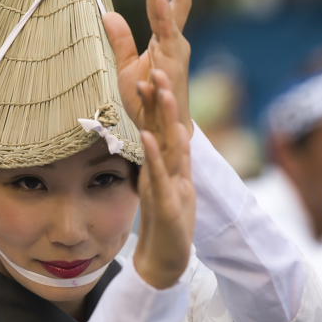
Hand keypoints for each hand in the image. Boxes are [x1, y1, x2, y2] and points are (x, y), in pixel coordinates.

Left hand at [103, 0, 202, 138]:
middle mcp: (174, 44)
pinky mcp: (170, 70)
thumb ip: (121, 40)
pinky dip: (165, 26)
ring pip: (168, 21)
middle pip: (170, 5)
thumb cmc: (149, 102)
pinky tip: (163, 5)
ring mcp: (174, 57)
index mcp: (165, 41)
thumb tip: (108, 13)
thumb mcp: (127, 68)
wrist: (163, 132)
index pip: (163, 4)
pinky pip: (166, 46)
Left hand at [132, 70, 195, 289]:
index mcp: (170, 164)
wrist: (166, 261)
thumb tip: (154, 135)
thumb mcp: (159, 185)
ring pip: (170, 145)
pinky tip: (147, 136)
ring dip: (165, 116)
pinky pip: (160, 176)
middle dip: (164, 95)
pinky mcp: (171, 205)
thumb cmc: (164, 223)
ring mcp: (174, 186)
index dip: (158, 97)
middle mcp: (174, 170)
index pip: (164, 125)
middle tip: (158, 60)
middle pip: (169, 127)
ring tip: (160, 87)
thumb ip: (157, 160)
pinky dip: (154, 155)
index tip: (150, 64)